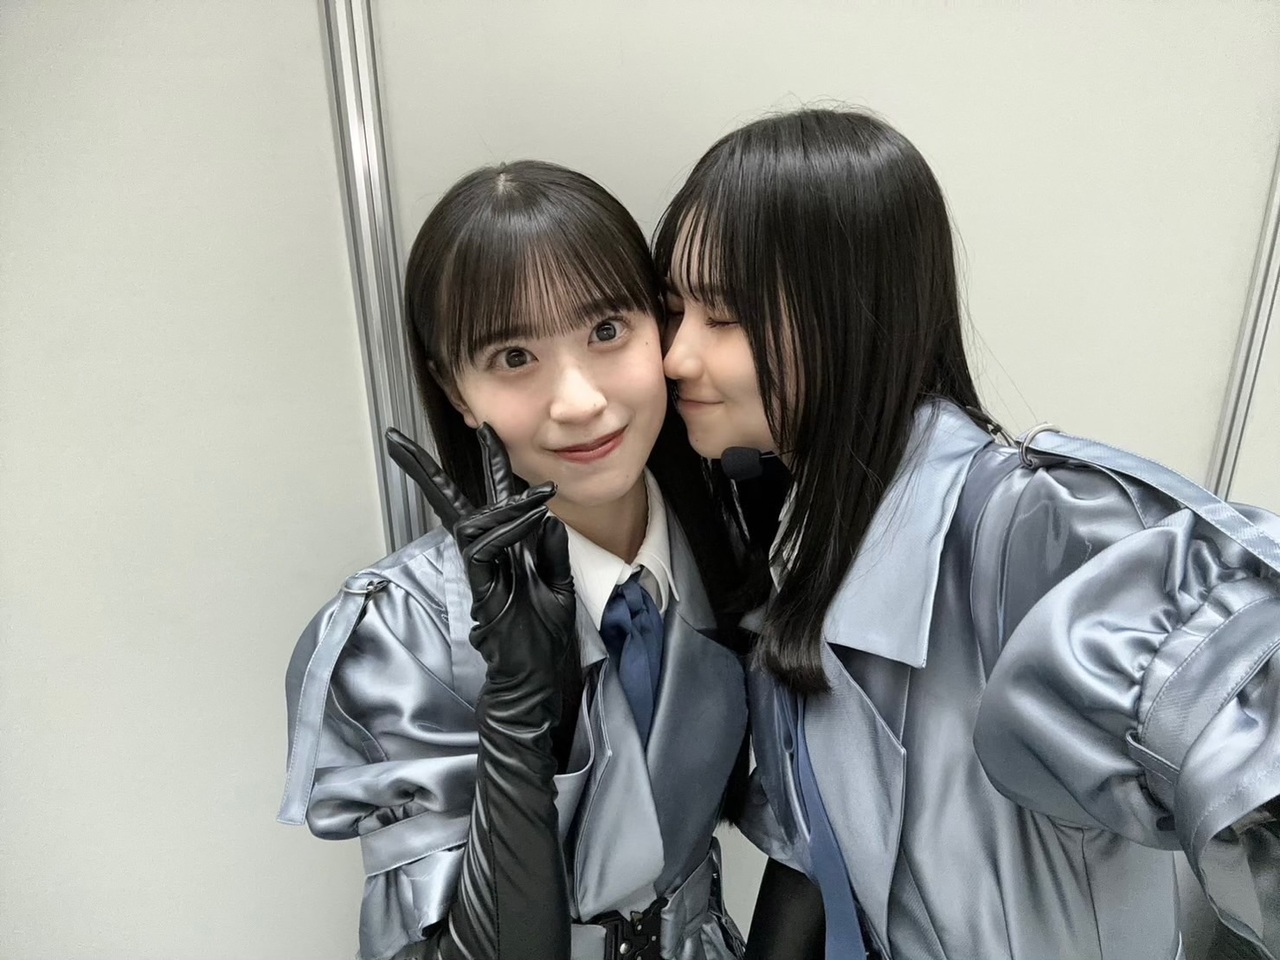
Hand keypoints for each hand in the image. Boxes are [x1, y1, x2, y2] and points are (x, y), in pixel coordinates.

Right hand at [385, 425, 575, 689]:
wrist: (535, 684)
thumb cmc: (543, 646)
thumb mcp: (559, 589)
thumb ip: (552, 554)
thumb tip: (547, 517)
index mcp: (505, 555)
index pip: (493, 502)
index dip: (491, 466)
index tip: (487, 433)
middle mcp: (486, 558)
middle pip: (452, 505)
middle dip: (427, 471)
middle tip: (399, 440)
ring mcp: (480, 573)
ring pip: (471, 520)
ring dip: (502, 499)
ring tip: (532, 488)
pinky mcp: (481, 589)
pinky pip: (484, 547)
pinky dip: (506, 528)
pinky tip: (530, 518)